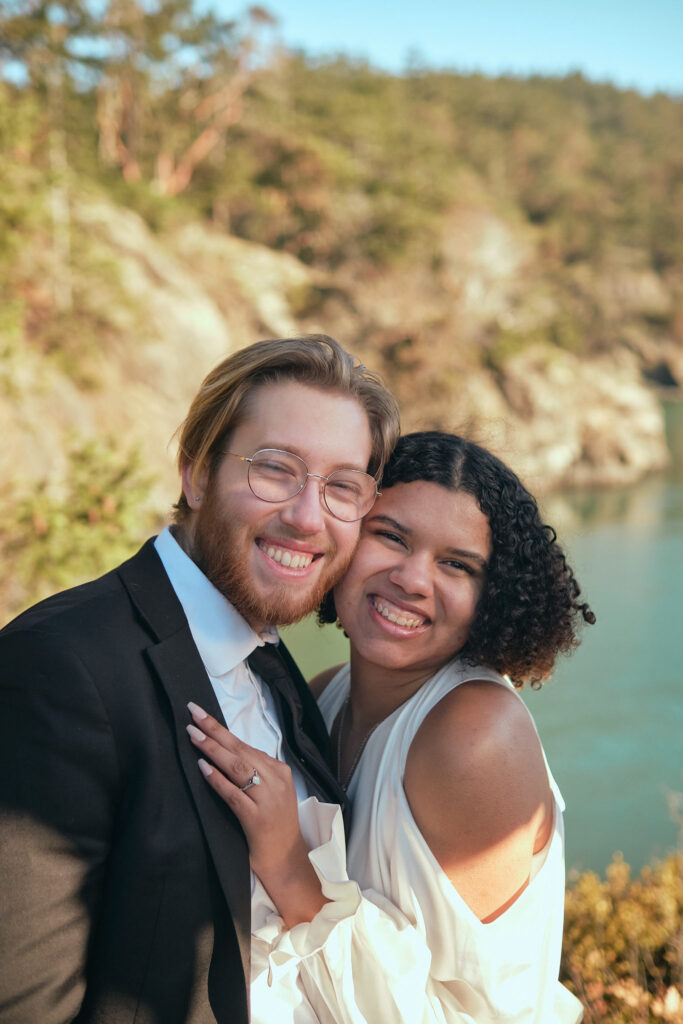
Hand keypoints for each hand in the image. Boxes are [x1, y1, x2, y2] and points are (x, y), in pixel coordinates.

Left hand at [186, 702, 325, 924]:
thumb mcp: (270, 792)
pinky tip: (202, 768)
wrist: (287, 860)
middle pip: (239, 750)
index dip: (221, 729)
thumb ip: (254, 772)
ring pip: (236, 767)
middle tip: (192, 713)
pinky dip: (217, 779)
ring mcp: (267, 798)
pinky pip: (233, 793)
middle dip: (213, 730)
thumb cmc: (274, 826)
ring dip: (212, 749)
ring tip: (193, 735)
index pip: (245, 744)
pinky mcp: (257, 818)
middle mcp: (275, 780)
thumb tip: (225, 751)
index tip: (201, 713)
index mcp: (279, 770)